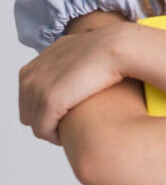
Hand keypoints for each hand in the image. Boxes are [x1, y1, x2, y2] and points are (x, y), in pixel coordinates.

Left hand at [19, 20, 132, 144]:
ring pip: (35, 123)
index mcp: (38, 64)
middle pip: (29, 111)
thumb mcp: (83, 56)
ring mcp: (38, 87)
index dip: (48, 109)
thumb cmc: (110, 53)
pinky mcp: (50, 100)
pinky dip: (55, 136)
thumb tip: (83, 71)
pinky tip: (71, 135)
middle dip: (47, 121)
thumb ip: (74, 64)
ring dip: (52, 130)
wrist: (119, 47)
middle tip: (70, 125)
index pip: (29, 96)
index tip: (69, 114)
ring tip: (72, 131)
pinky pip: (43, 130)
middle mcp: (32, 75)